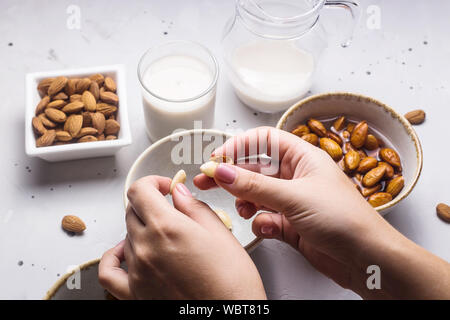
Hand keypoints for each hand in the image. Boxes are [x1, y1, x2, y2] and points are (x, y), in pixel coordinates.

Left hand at [99, 176, 265, 299]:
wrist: (231, 318)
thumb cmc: (232, 282)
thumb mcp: (220, 234)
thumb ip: (194, 207)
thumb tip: (179, 193)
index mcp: (166, 228)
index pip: (139, 190)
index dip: (153, 182)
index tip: (167, 187)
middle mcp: (146, 247)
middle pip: (133, 210)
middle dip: (151, 203)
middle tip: (171, 208)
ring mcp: (137, 271)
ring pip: (127, 234)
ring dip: (142, 227)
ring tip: (165, 234)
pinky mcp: (134, 293)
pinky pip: (110, 270)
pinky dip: (114, 255)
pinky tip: (126, 250)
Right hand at [194, 127, 397, 294]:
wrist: (367, 259)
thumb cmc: (344, 219)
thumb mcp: (294, 197)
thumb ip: (254, 185)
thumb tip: (221, 170)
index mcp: (303, 158)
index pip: (263, 141)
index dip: (239, 146)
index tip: (217, 158)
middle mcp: (297, 176)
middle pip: (255, 169)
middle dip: (232, 176)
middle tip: (206, 181)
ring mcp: (293, 201)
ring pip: (257, 195)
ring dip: (246, 202)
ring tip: (243, 209)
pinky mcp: (292, 224)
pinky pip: (265, 218)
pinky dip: (262, 223)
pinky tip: (267, 228)